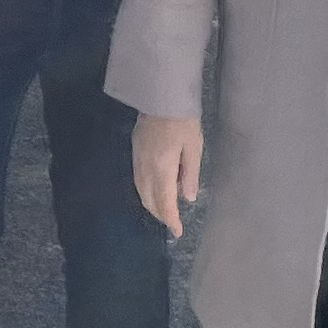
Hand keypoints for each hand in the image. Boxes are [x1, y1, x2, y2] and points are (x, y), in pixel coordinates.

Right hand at [132, 114, 202, 235]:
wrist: (160, 95)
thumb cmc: (182, 121)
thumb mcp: (194, 148)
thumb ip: (190, 175)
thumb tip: (188, 198)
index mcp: (161, 170)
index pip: (164, 203)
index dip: (171, 220)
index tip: (178, 232)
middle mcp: (145, 169)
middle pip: (149, 200)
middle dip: (160, 214)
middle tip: (173, 222)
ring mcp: (137, 160)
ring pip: (141, 191)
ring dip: (152, 204)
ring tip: (165, 208)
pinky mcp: (134, 151)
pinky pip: (138, 180)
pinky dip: (146, 191)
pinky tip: (155, 189)